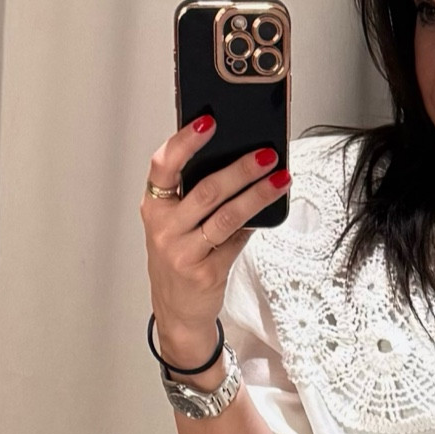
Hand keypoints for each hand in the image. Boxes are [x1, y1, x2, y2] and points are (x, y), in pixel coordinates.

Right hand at [140, 116, 290, 369]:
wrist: (177, 311)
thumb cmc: (179, 259)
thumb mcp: (174, 225)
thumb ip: (194, 196)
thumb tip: (237, 160)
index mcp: (154, 207)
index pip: (164, 165)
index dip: (184, 142)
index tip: (209, 122)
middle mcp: (164, 228)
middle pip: (206, 190)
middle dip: (240, 169)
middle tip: (266, 154)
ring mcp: (183, 252)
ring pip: (226, 216)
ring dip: (257, 195)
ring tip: (280, 178)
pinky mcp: (205, 272)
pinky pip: (236, 241)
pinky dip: (255, 224)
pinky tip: (271, 210)